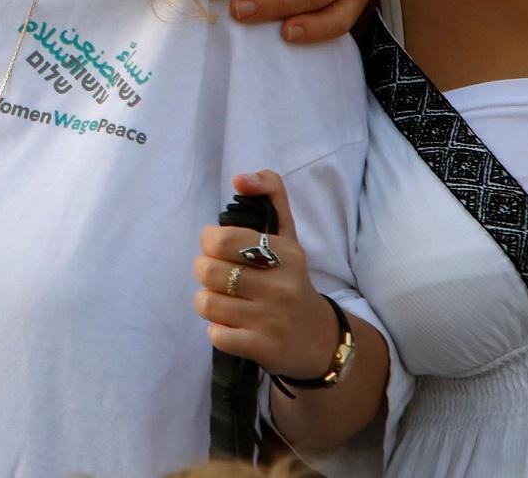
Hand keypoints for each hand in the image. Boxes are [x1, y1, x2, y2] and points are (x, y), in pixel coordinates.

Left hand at [192, 170, 341, 380]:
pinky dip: (218, 331)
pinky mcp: (265, 348)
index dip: (209, 244)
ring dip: (209, 303)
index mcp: (286, 253)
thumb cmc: (291, 279)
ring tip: (228, 303)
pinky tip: (236, 327)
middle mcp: (282, 285)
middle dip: (207, 274)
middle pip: (207, 270)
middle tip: (224, 279)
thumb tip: (240, 178)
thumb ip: (271, 193)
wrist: (320, 340)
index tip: (221, 250)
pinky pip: (215, 334)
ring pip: (206, 302)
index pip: (220, 238)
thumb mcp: (287, 235)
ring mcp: (273, 319)